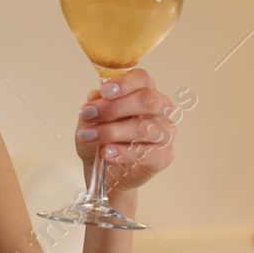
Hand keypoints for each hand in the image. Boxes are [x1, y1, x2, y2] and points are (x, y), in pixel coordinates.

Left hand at [74, 68, 175, 192]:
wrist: (103, 173)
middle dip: (114, 107)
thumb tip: (95, 95)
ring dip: (112, 131)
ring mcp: (165, 134)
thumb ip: (93, 107)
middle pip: (147, 100)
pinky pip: (148, 153)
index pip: (142, 79)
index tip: (104, 91)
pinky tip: (106, 152)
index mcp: (144, 93)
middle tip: (88, 114)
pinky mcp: (164, 157)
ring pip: (144, 127)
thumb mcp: (89, 122)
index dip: (124, 83)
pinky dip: (123, 152)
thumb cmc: (100, 141)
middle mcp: (160, 111)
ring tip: (89, 137)